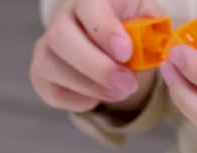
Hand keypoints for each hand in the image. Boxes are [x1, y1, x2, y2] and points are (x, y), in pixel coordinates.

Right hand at [31, 0, 164, 113]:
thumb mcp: (146, 17)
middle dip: (97, 67)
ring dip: (91, 87)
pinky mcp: (40, 73)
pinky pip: (53, 92)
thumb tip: (156, 43)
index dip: (104, 30)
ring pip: (53, 67)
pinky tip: (100, 96)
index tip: (126, 53)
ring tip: (121, 92)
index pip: (89, 7)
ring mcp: (45, 46)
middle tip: (128, 85)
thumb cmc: (128, 24)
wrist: (106, 39)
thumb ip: (152, 27)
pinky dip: (79, 100)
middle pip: (63, 38)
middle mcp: (61, 17)